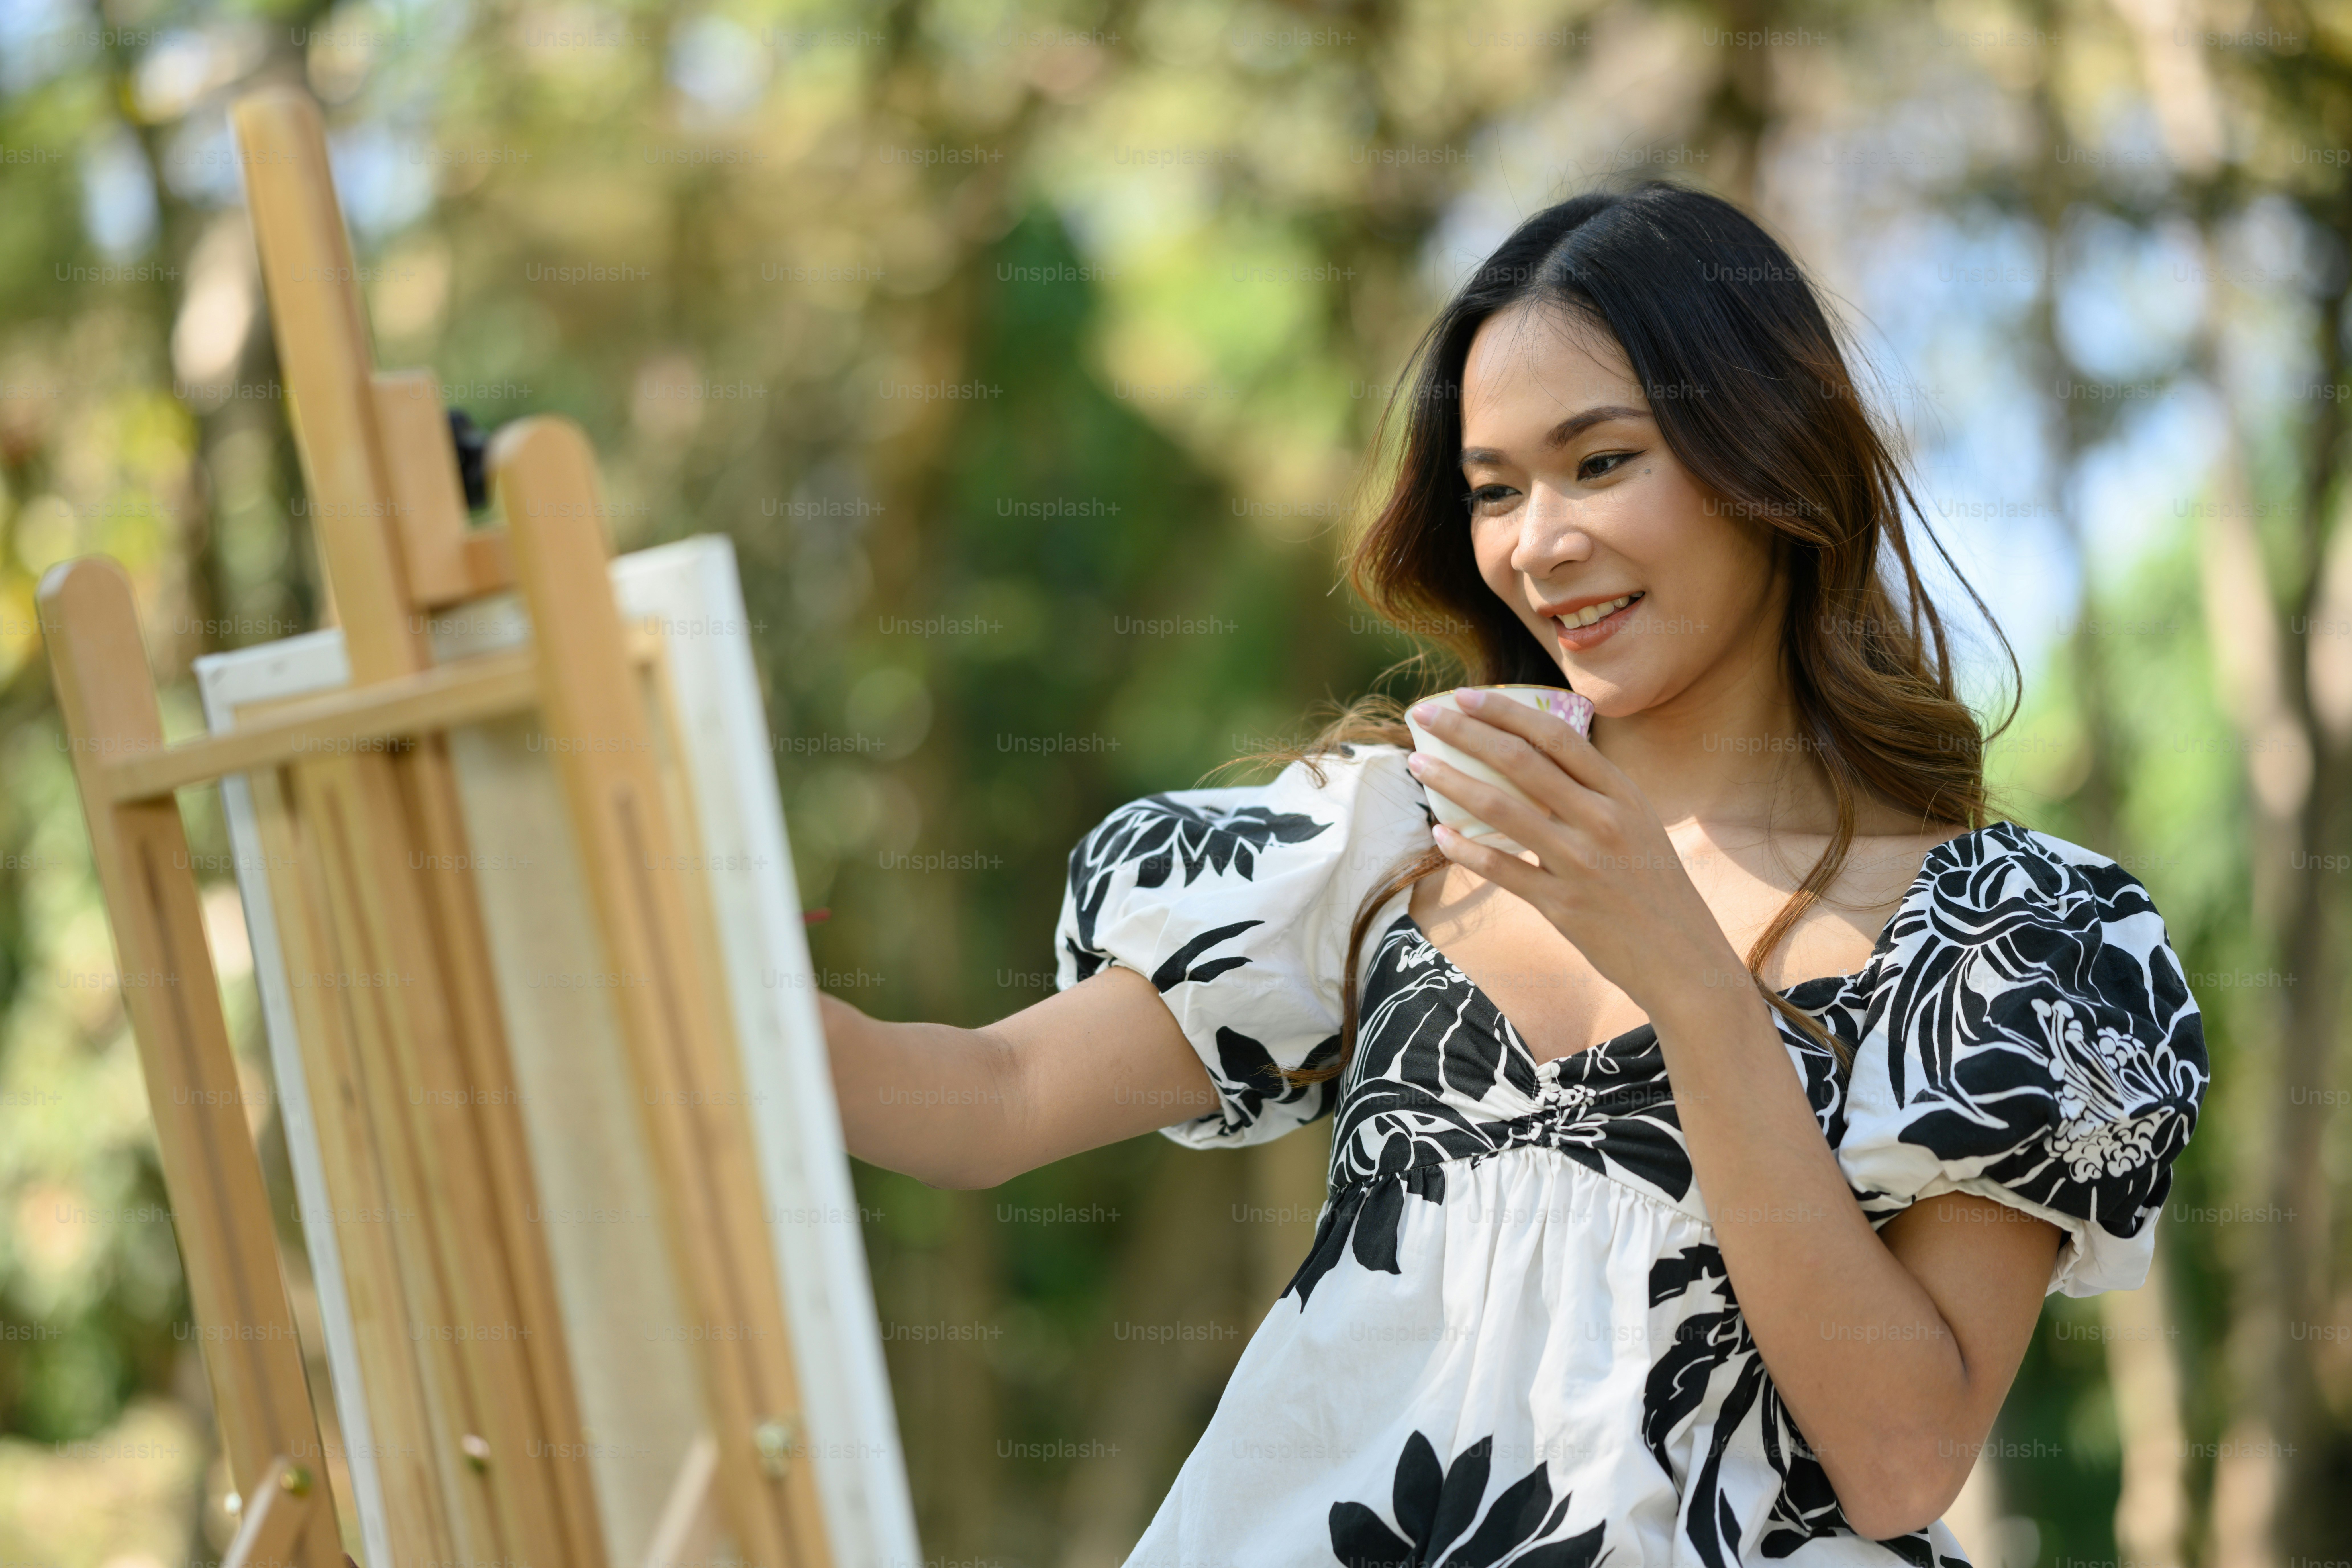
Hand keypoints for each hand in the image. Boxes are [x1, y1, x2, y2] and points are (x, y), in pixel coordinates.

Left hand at [1403, 689, 1743, 1017]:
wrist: (1683, 958)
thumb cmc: (1654, 887)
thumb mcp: (1638, 824)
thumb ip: (1594, 793)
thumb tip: (1538, 761)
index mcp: (1622, 793)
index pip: (1555, 735)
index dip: (1505, 710)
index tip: (1464, 695)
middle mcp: (1602, 820)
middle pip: (1520, 760)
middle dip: (1465, 732)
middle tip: (1424, 715)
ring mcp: (1581, 862)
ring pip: (1500, 808)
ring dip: (1451, 782)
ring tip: (1418, 764)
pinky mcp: (1562, 904)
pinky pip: (1501, 869)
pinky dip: (1465, 850)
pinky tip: (1440, 834)